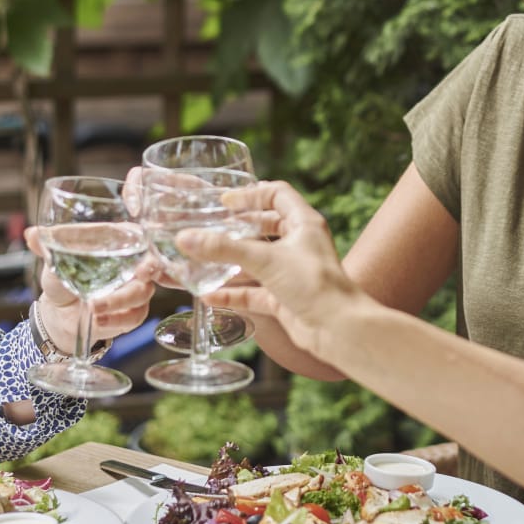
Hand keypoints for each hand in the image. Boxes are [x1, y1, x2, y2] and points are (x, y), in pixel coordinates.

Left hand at [23, 228, 157, 354]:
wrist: (60, 312)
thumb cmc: (63, 278)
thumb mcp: (54, 262)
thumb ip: (47, 247)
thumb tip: (31, 234)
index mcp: (117, 242)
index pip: (138, 236)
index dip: (145, 242)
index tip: (144, 252)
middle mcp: (132, 262)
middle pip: (149, 264)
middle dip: (146, 271)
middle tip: (138, 275)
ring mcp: (136, 287)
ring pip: (142, 293)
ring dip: (119, 301)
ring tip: (93, 307)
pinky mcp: (134, 311)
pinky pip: (136, 316)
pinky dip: (117, 320)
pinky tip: (98, 320)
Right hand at [175, 181, 361, 360]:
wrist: (338, 329)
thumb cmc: (314, 284)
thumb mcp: (265, 260)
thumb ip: (224, 249)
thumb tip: (185, 238)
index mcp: (304, 223)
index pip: (278, 194)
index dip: (252, 194)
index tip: (225, 202)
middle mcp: (300, 245)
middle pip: (267, 227)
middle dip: (239, 228)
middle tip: (212, 227)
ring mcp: (293, 273)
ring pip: (258, 261)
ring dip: (232, 262)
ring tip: (204, 260)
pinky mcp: (286, 300)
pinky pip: (255, 292)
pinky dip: (234, 293)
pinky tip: (210, 296)